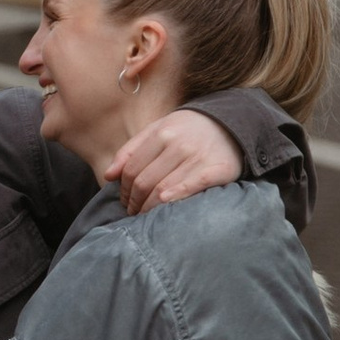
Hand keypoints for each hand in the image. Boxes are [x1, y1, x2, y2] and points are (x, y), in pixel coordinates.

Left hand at [108, 107, 242, 212]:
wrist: (231, 124)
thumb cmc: (188, 131)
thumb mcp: (158, 129)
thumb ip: (131, 150)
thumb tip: (109, 175)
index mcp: (161, 133)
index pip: (132, 169)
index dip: (124, 189)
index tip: (125, 201)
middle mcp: (178, 144)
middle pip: (144, 181)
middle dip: (134, 202)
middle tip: (133, 212)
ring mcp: (197, 157)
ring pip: (162, 190)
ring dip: (148, 208)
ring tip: (144, 216)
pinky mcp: (217, 170)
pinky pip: (190, 188)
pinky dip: (173, 199)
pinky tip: (164, 207)